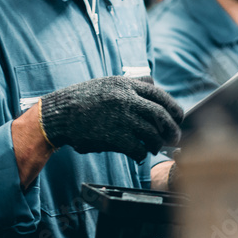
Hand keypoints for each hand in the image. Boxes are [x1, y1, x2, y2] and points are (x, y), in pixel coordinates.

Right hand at [39, 76, 182, 160]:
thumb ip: (132, 84)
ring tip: (153, 148)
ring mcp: (121, 118)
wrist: (58, 114)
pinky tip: (138, 155)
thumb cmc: (84, 100)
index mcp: (126, 85)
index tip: (179, 118)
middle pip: (161, 115)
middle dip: (172, 129)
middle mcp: (126, 99)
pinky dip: (141, 154)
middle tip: (175, 138)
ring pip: (152, 134)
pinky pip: (138, 148)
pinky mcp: (114, 137)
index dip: (174, 109)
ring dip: (156, 144)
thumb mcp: (108, 83)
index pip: (160, 95)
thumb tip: (154, 83)